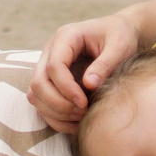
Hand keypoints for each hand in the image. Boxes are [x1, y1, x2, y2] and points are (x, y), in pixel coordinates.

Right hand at [28, 13, 140, 131]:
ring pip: (35, 94)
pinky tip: (75, 122)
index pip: (54, 66)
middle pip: (38, 82)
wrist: (119, 32)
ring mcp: (47, 65)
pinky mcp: (51, 79)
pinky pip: (41, 102)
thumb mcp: (119, 47)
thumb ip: (105, 64)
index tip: (84, 103)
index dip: (66, 88)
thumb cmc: (120, 36)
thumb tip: (88, 85)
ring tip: (81, 116)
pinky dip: (55, 116)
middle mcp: (51, 51)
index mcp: (66, 37)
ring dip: (54, 111)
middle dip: (58, 103)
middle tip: (83, 111)